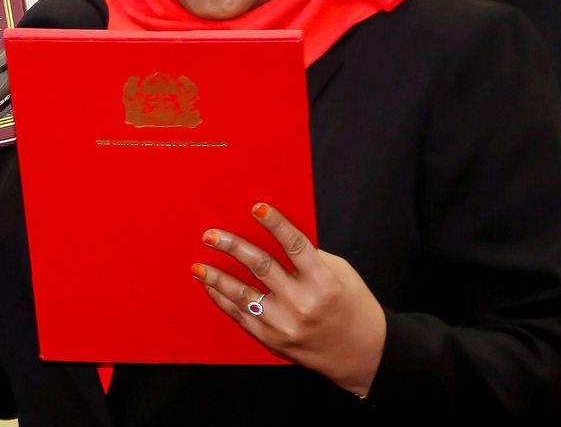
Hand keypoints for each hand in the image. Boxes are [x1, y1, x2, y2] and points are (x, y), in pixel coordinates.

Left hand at [192, 203, 385, 396]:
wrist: (361, 354)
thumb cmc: (353, 307)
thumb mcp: (341, 275)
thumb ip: (311, 258)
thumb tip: (276, 238)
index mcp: (324, 283)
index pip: (295, 246)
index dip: (276, 224)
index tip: (257, 207)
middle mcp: (302, 304)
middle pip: (262, 267)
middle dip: (233, 247)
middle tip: (211, 235)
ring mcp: (284, 325)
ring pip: (244, 294)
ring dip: (218, 277)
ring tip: (199, 265)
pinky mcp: (272, 340)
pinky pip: (241, 316)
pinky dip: (224, 300)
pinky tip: (212, 287)